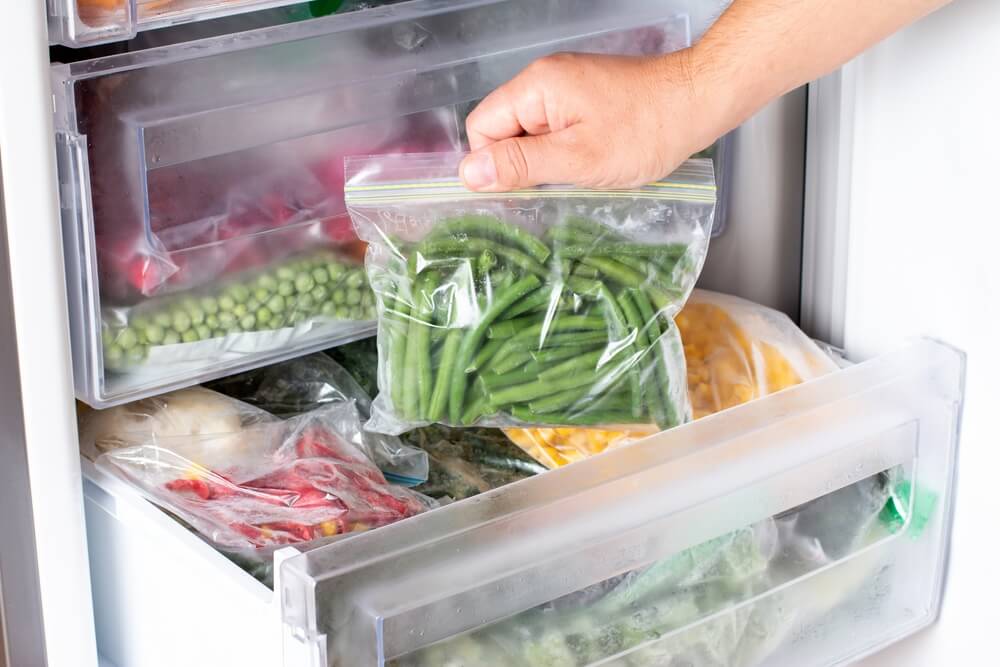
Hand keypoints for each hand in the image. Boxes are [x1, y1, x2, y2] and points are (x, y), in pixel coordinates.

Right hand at [460, 51, 724, 191]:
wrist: (699, 102)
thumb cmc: (645, 131)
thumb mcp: (577, 159)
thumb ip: (520, 165)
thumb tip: (469, 173)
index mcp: (535, 87)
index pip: (481, 128)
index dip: (494, 163)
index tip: (523, 188)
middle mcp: (544, 80)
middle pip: (503, 129)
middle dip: (523, 163)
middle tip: (557, 184)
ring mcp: (566, 87)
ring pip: (530, 133)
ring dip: (546, 160)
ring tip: (579, 174)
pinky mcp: (585, 97)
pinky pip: (555, 129)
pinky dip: (565, 151)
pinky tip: (590, 163)